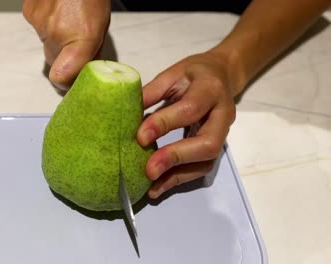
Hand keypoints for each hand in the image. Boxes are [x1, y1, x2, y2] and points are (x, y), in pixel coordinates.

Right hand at [23, 0, 110, 88]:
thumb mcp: (101, 25)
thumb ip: (92, 51)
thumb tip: (86, 70)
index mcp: (81, 38)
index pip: (62, 77)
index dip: (65, 82)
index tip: (71, 81)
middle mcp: (57, 33)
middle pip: (54, 62)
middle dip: (64, 58)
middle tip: (75, 43)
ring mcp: (40, 23)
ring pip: (46, 44)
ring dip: (56, 38)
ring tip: (68, 19)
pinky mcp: (29, 13)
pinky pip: (38, 28)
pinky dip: (46, 23)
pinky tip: (57, 10)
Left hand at [137, 51, 238, 198]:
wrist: (221, 76)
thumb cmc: (193, 74)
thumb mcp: (172, 74)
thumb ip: (152, 92)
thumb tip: (124, 113)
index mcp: (210, 89)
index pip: (190, 109)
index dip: (164, 124)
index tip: (140, 137)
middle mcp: (223, 115)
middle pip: (207, 143)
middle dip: (176, 157)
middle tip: (149, 169)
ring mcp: (223, 134)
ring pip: (206, 162)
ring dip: (177, 176)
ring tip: (151, 186)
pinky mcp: (216, 148)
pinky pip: (200, 169)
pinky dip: (178, 179)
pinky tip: (157, 187)